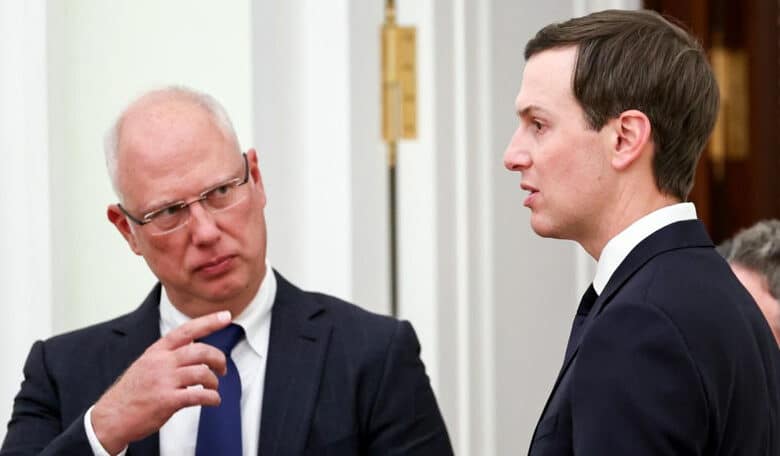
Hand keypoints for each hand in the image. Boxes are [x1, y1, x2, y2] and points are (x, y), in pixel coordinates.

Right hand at [91, 310, 231, 453]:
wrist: (112, 417)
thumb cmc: (131, 392)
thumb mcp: (146, 364)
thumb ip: (168, 355)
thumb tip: (192, 346)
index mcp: (157, 352)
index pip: (186, 331)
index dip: (208, 322)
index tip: (226, 316)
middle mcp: (161, 363)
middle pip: (200, 351)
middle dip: (218, 358)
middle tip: (222, 368)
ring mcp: (164, 381)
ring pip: (202, 373)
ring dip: (214, 382)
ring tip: (213, 388)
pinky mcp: (168, 400)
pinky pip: (199, 395)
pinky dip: (212, 398)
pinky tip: (213, 400)